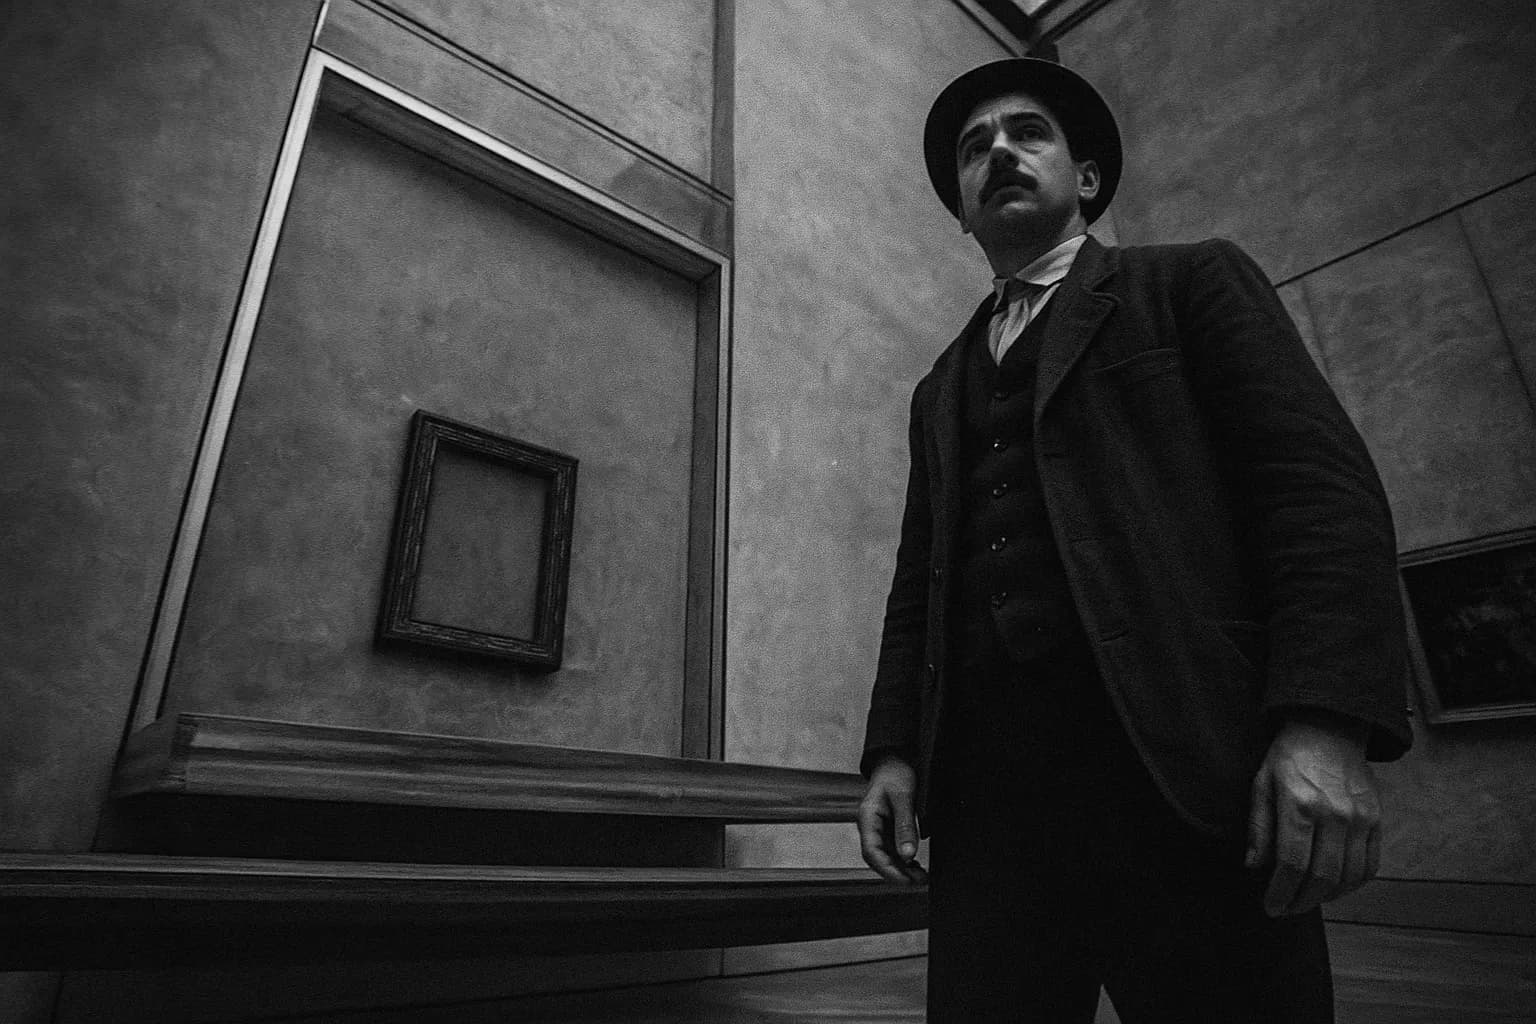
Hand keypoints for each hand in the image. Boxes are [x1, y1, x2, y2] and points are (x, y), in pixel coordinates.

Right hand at [857, 755, 927, 884]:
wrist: (895, 761)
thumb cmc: (895, 774)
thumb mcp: (904, 797)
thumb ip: (905, 826)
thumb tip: (908, 855)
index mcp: (867, 818)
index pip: (871, 852)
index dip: (887, 869)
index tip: (905, 880)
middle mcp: (870, 827)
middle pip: (878, 858)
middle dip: (897, 873)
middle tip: (919, 881)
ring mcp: (878, 830)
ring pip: (886, 857)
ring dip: (902, 869)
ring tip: (922, 877)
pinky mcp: (887, 830)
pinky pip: (893, 850)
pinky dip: (904, 861)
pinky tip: (917, 866)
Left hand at [1245, 710, 1380, 916]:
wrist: (1330, 728)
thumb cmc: (1289, 755)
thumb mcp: (1261, 782)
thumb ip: (1258, 826)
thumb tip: (1253, 866)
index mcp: (1300, 804)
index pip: (1291, 864)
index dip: (1280, 892)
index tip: (1271, 907)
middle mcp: (1334, 814)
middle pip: (1321, 877)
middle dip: (1302, 901)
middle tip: (1287, 909)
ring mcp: (1360, 818)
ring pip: (1348, 877)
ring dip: (1327, 898)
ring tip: (1307, 900)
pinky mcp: (1376, 820)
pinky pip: (1369, 865)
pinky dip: (1352, 884)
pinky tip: (1334, 887)